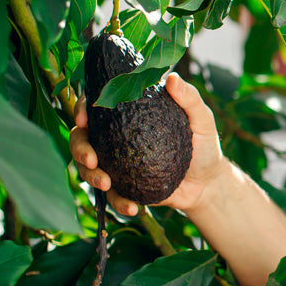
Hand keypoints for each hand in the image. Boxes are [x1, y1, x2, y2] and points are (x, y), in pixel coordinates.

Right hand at [69, 73, 225, 215]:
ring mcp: (117, 163)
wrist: (208, 184)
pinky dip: (118, 202)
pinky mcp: (124, 187)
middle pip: (82, 136)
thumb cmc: (204, 146)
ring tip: (107, 185)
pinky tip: (132, 208)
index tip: (84, 119)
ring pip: (88, 167)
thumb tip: (171, 78)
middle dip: (78, 147)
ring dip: (90, 176)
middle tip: (91, 160)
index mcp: (129, 113)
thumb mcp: (201, 121)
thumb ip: (190, 99)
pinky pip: (112, 195)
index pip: (98, 104)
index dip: (83, 107)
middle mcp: (116, 136)